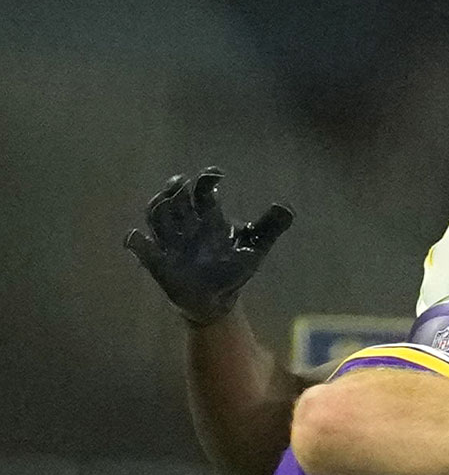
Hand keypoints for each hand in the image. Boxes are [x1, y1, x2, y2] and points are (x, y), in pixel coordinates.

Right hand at [124, 166, 293, 325]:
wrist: (219, 300)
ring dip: (159, 205)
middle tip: (182, 183)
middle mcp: (187, 225)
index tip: (216, 175)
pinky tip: (136, 238)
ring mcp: (171, 241)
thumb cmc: (234, 269)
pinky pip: (142, 248)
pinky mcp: (159, 262)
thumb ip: (271, 227)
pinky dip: (136, 242)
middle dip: (176, 188)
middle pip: (176, 198)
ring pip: (157, 215)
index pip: (202, 191)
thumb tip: (287, 207)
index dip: (205, 179)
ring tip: (166, 200)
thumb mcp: (255, 248)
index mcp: (209, 217)